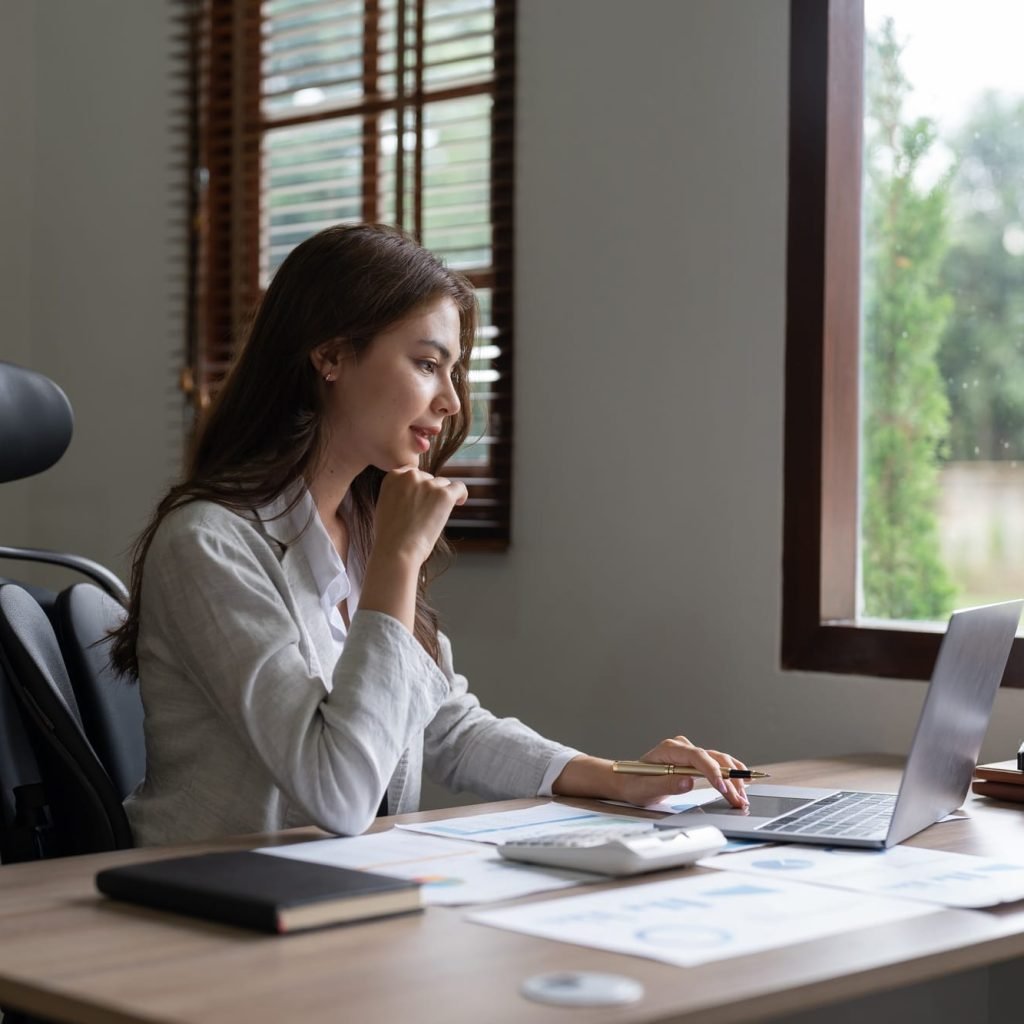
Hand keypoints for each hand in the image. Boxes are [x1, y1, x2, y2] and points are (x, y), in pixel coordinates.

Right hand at [360, 468, 467, 634]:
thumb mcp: (385, 505)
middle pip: (428, 478)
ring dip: (441, 498)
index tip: (421, 499)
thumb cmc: (389, 536)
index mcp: (393, 476)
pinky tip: (459, 503)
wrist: (396, 550)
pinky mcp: (444, 495)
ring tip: (434, 518)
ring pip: (443, 484)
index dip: (418, 486)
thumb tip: (415, 492)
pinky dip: (461, 495)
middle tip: (425, 514)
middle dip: (429, 493)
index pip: (412, 473)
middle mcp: (410, 476)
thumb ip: (398, 493)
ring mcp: (428, 484)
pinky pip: (459, 487)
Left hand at [617, 736, 749, 808]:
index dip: (712, 771)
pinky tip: (743, 781)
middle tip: (739, 800)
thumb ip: (666, 785)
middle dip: (728, 779)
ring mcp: (690, 753)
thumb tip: (687, 782)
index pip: (696, 756)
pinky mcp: (695, 761)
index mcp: (669, 749)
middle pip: (712, 758)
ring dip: (733, 777)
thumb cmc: (635, 784)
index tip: (723, 788)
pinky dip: (731, 773)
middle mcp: (682, 747)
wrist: (629, 781)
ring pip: (718, 760)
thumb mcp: (646, 788)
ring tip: (744, 796)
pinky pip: (717, 764)